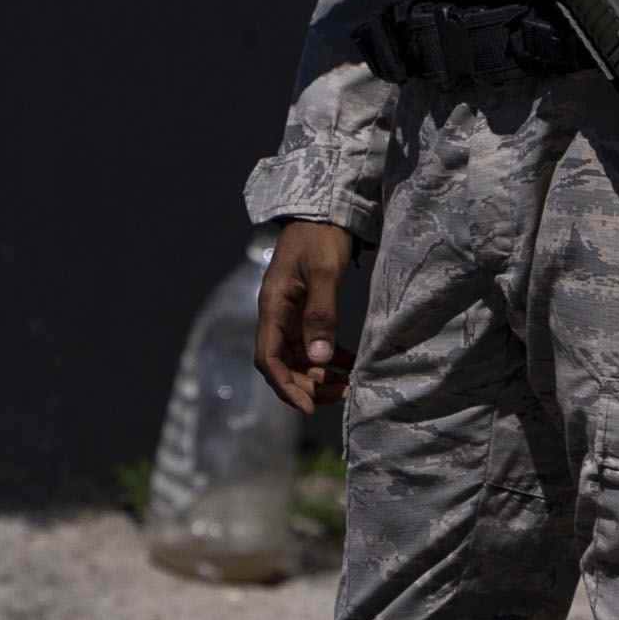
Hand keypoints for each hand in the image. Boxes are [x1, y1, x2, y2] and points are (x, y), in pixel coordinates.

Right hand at [254, 219, 361, 413]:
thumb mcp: (323, 273)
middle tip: (341, 396)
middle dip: (308, 386)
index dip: (285, 386)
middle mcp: (277, 316)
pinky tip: (349, 364)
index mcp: (272, 308)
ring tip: (349, 384)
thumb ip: (321, 315)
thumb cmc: (320, 238)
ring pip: (299, 358)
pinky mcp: (306, 312)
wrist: (324, 212)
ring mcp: (291, 315)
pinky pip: (313, 345)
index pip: (268, 359)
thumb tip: (320, 360)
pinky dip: (329, 359)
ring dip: (320, 376)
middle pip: (283, 364)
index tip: (309, 407)